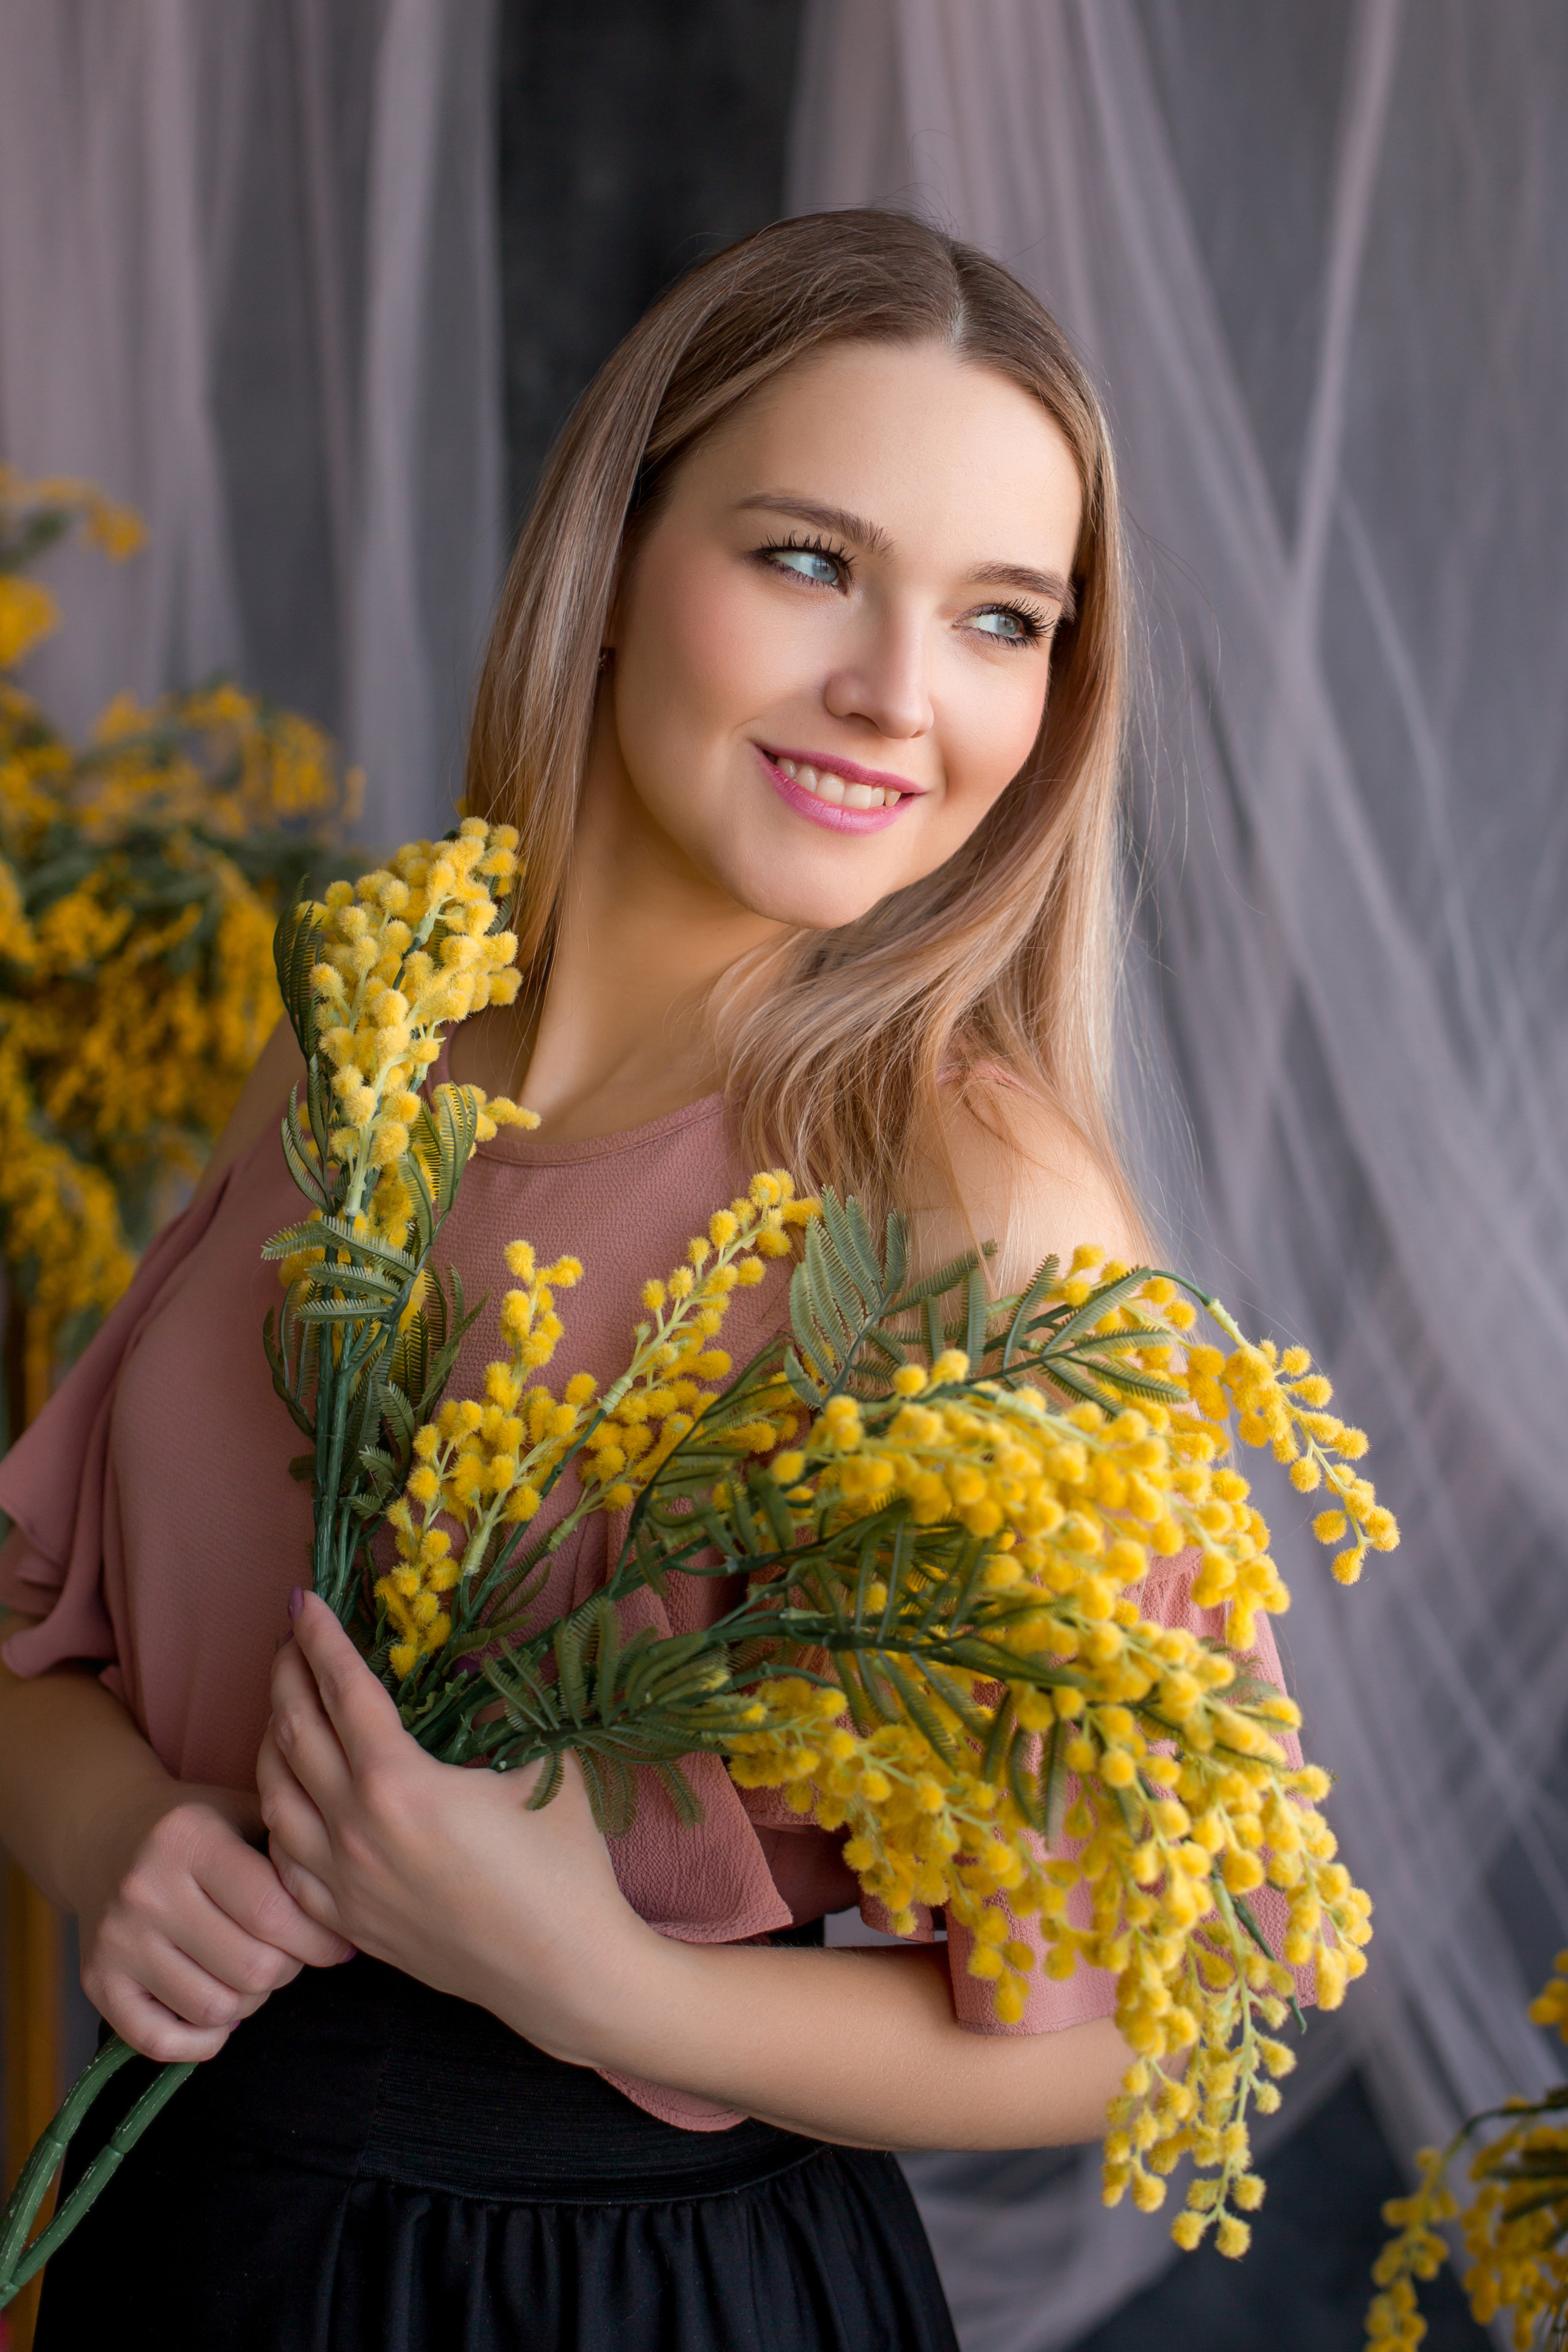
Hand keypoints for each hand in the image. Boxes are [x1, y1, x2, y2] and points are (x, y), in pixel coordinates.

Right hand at [76, 1782, 354, 2062]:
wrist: (103, 1832)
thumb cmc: (196, 1826)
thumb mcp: (242, 1810)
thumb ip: (291, 1847)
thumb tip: (348, 1907)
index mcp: (189, 1838)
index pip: (273, 1912)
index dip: (319, 1938)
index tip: (340, 1943)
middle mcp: (146, 1890)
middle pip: (251, 1968)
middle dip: (289, 1969)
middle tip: (292, 1956)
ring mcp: (117, 1940)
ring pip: (215, 2009)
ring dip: (251, 2002)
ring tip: (254, 1974)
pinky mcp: (96, 1982)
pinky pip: (160, 2042)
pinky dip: (202, 2040)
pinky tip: (220, 2014)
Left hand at [257, 1594, 646, 2057]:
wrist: (564, 1971)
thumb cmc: (564, 1863)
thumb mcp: (541, 1764)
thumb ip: (502, 1706)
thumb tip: (471, 1661)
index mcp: (401, 1783)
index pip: (342, 1690)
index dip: (321, 1639)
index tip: (306, 1602)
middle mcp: (355, 1829)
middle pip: (295, 1733)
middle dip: (286, 1674)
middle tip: (289, 1639)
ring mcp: (342, 1881)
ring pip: (274, 1794)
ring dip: (272, 1737)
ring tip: (284, 1704)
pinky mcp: (344, 1921)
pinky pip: (283, 1857)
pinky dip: (277, 1811)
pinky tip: (286, 1792)